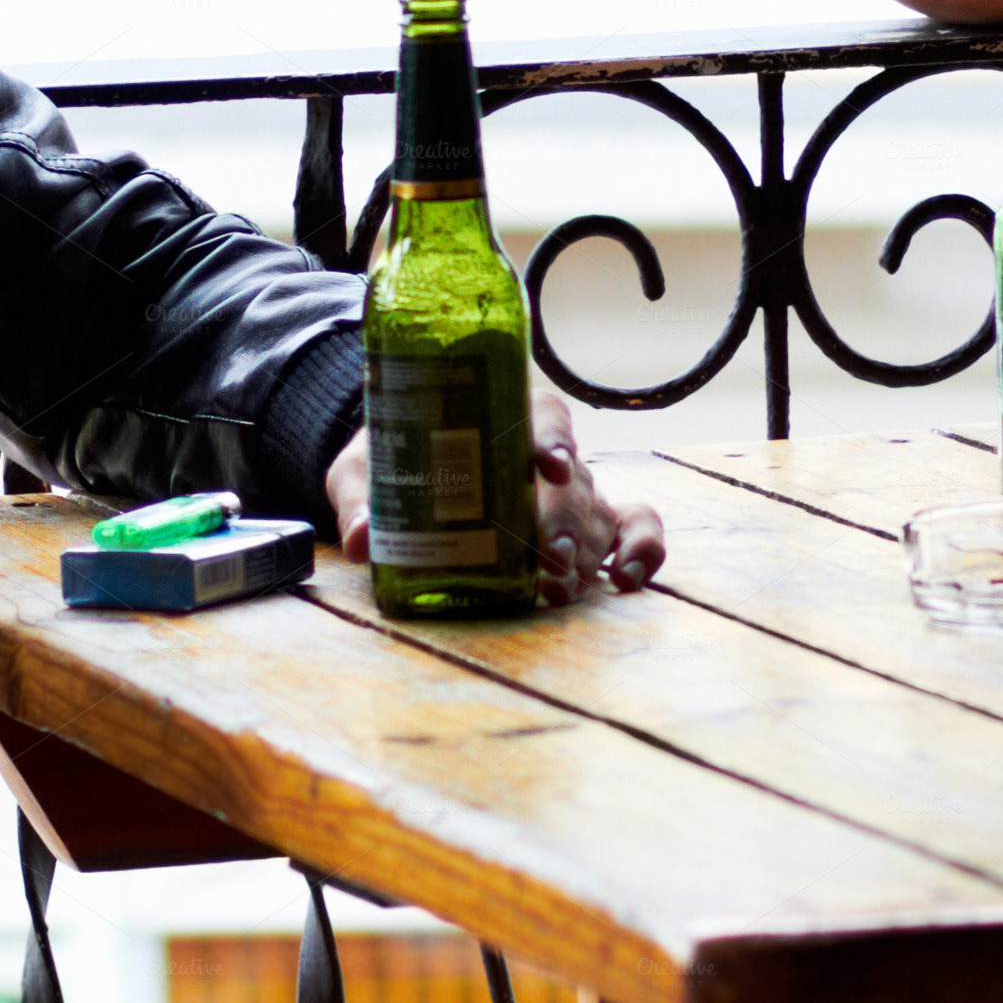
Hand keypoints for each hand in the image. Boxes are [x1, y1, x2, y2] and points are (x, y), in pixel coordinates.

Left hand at [324, 387, 666, 605]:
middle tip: (547, 557)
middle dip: (565, 520)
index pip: (545, 415)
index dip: (553, 439)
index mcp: (502, 414)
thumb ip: (361, 497)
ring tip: (556, 589)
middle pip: (575, 479)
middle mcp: (545, 452)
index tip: (550, 466)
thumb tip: (360, 539)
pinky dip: (642, 551)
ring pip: (598, 514)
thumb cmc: (392, 458)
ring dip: (585, 552)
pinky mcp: (584, 524)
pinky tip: (626, 580)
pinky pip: (632, 528)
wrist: (406, 473)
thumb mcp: (364, 468)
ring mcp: (571, 490)